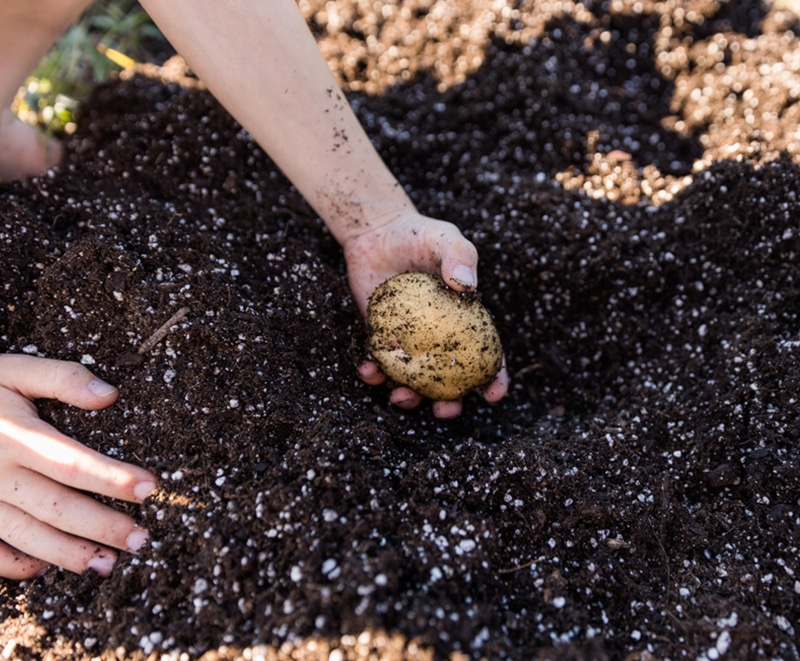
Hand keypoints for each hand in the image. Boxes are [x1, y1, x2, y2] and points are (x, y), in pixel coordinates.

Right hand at [0, 355, 156, 579]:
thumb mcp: (12, 370)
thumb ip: (60, 378)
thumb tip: (109, 394)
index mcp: (14, 436)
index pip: (72, 462)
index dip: (113, 477)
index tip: (151, 487)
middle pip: (57, 507)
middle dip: (103, 526)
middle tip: (142, 539)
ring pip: (27, 536)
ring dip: (69, 554)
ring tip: (108, 563)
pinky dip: (18, 564)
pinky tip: (48, 566)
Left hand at [343, 210, 508, 417]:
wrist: (377, 232)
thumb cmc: (420, 235)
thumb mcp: (445, 238)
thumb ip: (459, 256)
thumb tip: (466, 285)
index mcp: (464, 322)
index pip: (487, 355)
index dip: (495, 378)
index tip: (494, 394)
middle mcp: (438, 338)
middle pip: (450, 381)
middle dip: (450, 404)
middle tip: (444, 410)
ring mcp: (407, 341)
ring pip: (413, 381)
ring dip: (410, 397)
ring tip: (401, 397)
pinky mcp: (379, 337)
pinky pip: (378, 363)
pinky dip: (373, 372)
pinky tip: (368, 370)